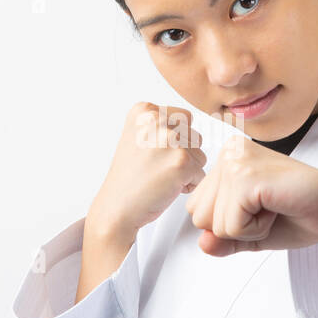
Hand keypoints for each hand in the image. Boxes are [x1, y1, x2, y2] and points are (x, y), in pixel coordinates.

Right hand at [87, 102, 207, 241]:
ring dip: (187, 170)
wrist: (117, 207)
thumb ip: (161, 124)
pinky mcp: (181, 162)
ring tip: (162, 176)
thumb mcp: (137, 137)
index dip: (175, 141)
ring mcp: (169, 140)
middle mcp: (156, 120)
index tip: (153, 154)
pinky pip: (201, 174)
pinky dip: (189, 185)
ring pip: (200, 155)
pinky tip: (167, 187)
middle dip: (183, 155)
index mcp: (144, 110)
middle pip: (194, 136)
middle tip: (157, 167)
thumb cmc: (130, 177)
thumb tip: (191, 121)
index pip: (184, 118)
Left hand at [184, 134, 317, 256]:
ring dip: (248, 229)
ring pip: (213, 224)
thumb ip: (224, 239)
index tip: (263, 208)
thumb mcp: (252, 232)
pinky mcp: (245, 176)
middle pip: (199, 216)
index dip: (230, 223)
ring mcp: (236, 161)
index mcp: (227, 159)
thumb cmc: (302, 213)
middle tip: (270, 209)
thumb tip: (202, 244)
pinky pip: (230, 227)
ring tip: (274, 207)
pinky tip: (277, 208)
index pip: (197, 209)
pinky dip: (256, 230)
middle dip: (235, 227)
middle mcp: (228, 153)